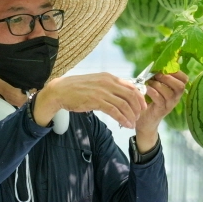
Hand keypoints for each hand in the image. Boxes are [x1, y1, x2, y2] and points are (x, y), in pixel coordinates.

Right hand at [34, 72, 148, 129]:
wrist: (60, 91)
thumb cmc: (76, 88)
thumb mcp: (96, 82)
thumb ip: (108, 86)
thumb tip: (121, 93)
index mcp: (109, 77)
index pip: (131, 86)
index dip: (140, 98)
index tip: (142, 107)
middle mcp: (107, 83)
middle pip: (130, 96)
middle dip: (138, 108)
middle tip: (139, 117)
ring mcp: (102, 92)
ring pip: (124, 105)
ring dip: (131, 115)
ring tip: (132, 123)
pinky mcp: (96, 101)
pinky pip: (114, 111)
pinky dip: (122, 119)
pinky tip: (125, 124)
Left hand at [135, 71, 188, 151]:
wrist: (144, 120)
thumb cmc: (149, 100)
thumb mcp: (155, 87)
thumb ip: (158, 77)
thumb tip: (157, 64)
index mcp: (176, 90)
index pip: (185, 79)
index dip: (177, 72)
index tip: (165, 69)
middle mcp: (176, 98)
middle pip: (180, 86)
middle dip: (168, 78)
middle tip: (157, 75)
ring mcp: (169, 105)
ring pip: (170, 93)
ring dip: (158, 85)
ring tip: (149, 83)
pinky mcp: (161, 110)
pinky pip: (160, 100)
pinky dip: (153, 92)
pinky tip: (147, 89)